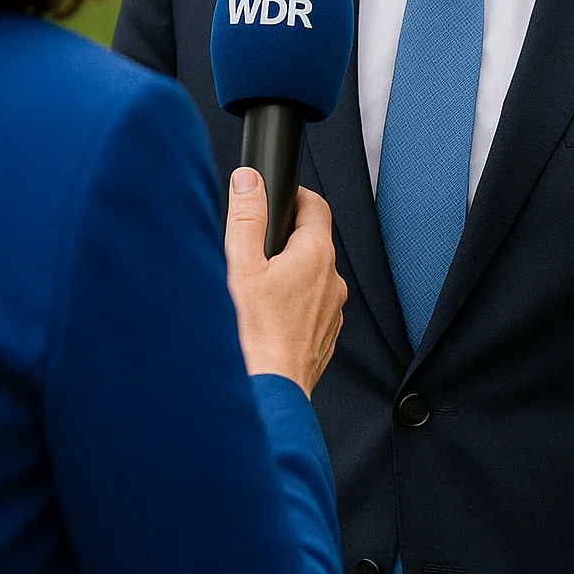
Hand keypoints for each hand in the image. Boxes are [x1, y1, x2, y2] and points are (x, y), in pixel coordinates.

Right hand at [225, 168, 346, 397]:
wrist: (268, 393)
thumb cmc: (253, 336)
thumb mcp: (241, 266)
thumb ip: (246, 216)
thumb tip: (249, 180)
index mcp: (315, 255)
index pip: (315, 205)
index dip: (294, 196)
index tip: (275, 198)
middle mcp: (332, 280)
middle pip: (312, 240)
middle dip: (285, 238)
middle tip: (254, 248)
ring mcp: (332, 310)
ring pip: (313, 275)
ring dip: (290, 273)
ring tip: (256, 288)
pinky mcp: (325, 335)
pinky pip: (312, 305)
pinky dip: (293, 303)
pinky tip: (267, 317)